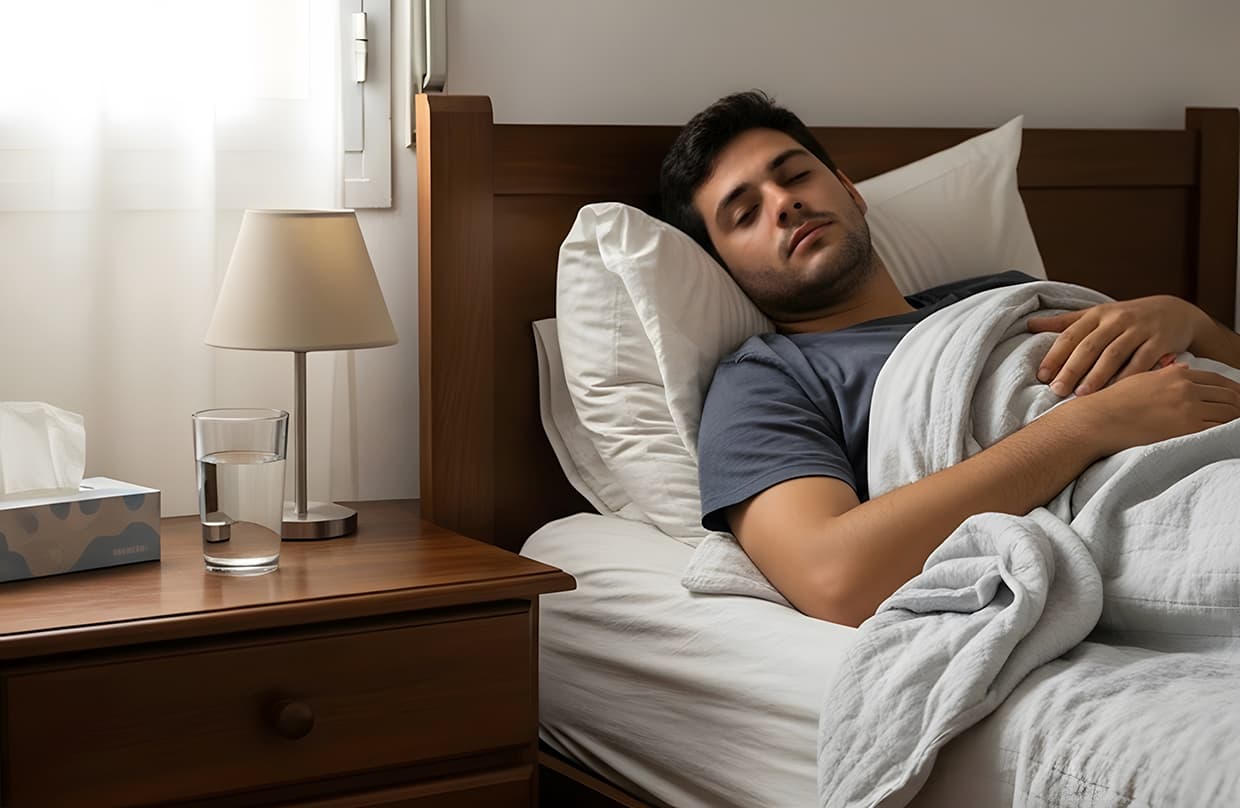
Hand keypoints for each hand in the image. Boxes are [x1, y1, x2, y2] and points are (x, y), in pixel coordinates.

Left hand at [1028, 295, 1206, 396]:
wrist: (1176, 312)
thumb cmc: (1127, 318)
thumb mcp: (1097, 314)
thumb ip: (1065, 322)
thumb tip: (1030, 324)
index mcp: (1097, 314)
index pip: (1071, 335)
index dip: (1055, 355)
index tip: (1042, 376)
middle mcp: (1117, 319)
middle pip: (1089, 346)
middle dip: (1071, 369)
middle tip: (1057, 390)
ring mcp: (1140, 329)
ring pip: (1114, 354)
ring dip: (1097, 375)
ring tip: (1081, 395)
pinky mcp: (1160, 341)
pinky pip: (1142, 361)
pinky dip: (1128, 377)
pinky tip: (1117, 392)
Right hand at [1067, 363, 1239, 454]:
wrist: (1099, 420)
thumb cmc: (1113, 402)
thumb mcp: (1140, 378)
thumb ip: (1165, 372)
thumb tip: (1184, 368)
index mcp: (1176, 374)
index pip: (1218, 380)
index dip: (1233, 390)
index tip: (1239, 398)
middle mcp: (1186, 388)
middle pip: (1229, 395)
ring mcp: (1188, 408)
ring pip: (1228, 412)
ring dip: (1236, 419)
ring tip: (1237, 425)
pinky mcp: (1187, 428)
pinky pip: (1218, 428)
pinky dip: (1227, 431)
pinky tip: (1228, 435)